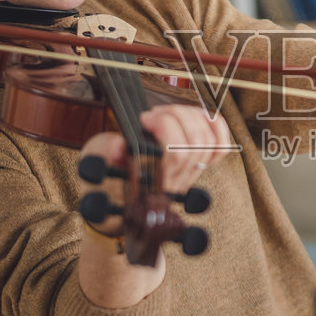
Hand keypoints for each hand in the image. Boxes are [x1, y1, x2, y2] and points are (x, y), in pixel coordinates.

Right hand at [80, 103, 233, 205]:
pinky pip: (219, 148)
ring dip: (190, 117)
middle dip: (176, 117)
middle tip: (154, 114)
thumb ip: (106, 152)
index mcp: (151, 181)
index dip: (165, 127)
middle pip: (195, 144)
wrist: (116, 202)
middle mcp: (175, 181)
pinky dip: (216, 128)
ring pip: (207, 142)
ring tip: (169, 113)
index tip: (144, 119)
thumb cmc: (106, 177)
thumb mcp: (96, 162)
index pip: (176, 154)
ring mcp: (189, 174)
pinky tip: (199, 117)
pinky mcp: (197, 166)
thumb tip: (119, 146)